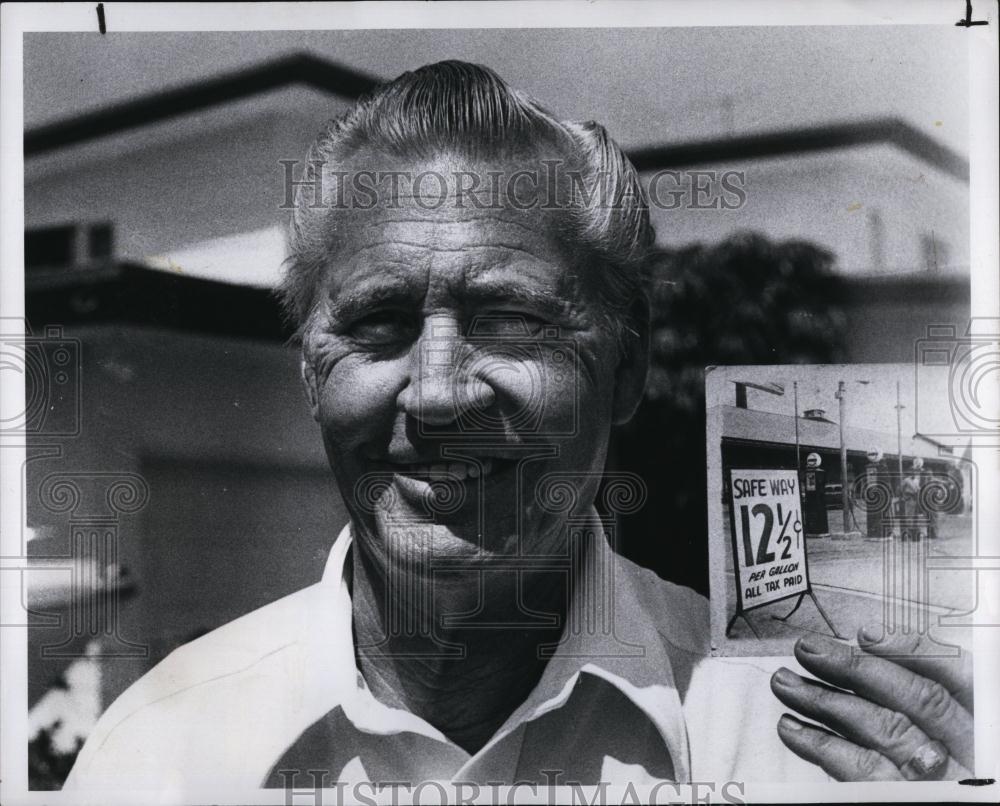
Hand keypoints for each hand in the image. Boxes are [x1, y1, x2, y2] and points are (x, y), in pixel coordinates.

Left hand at [770, 627, 973, 780]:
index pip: (952, 680)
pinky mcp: (904, 802)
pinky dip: (823, 748)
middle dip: (853, 670)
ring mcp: (936, 782)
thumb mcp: (961, 717)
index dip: (910, 652)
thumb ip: (931, 679)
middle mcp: (967, 755)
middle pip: (912, 702)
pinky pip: (862, 775)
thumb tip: (873, 638)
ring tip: (785, 683)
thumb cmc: (952, 756)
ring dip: (826, 704)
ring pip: (881, 733)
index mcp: (984, 725)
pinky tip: (792, 729)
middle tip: (806, 650)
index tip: (865, 635)